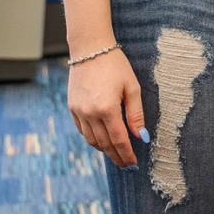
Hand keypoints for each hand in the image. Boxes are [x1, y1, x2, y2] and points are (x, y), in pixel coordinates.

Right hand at [68, 46, 145, 169]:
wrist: (90, 48)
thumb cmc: (115, 65)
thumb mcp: (132, 87)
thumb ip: (136, 114)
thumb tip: (141, 136)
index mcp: (107, 109)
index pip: (119, 140)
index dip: (127, 154)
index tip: (133, 164)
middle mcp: (90, 113)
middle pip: (104, 144)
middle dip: (116, 156)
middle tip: (126, 165)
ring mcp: (78, 111)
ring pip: (91, 140)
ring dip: (104, 150)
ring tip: (116, 154)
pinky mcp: (72, 107)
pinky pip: (82, 130)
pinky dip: (92, 138)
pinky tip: (102, 140)